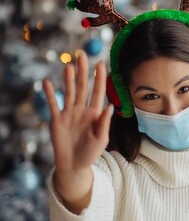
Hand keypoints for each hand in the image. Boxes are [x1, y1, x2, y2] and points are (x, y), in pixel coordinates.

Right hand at [43, 50, 112, 174]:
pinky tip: (47, 82)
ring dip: (68, 80)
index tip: (101, 63)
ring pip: (69, 92)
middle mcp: (82, 110)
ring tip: (68, 66)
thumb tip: (109, 106)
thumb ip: (104, 123)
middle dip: (83, 71)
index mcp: (94, 114)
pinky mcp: (57, 120)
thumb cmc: (90, 154)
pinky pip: (53, 104)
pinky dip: (50, 94)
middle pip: (83, 87)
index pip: (98, 92)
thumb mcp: (101, 139)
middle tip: (82, 55)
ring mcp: (69, 114)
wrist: (74, 165)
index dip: (99, 78)